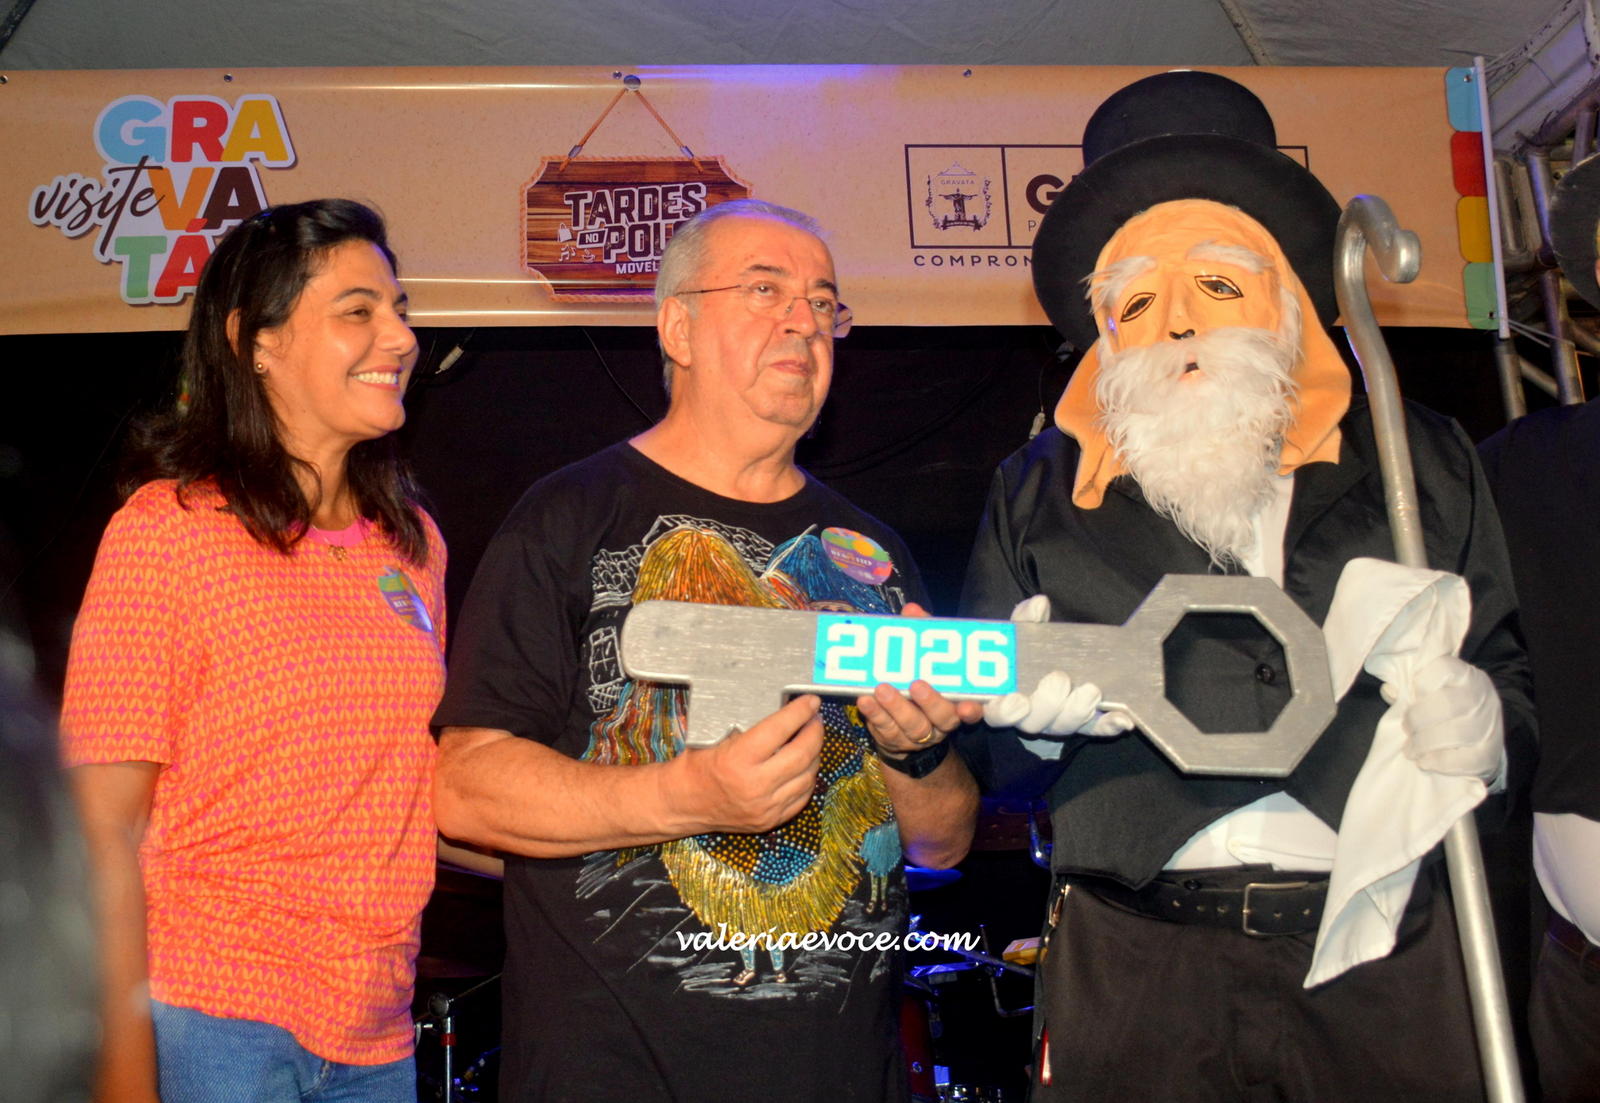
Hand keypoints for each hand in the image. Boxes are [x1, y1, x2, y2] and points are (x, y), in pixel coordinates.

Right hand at [673, 695, 824, 832]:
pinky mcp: (769, 821)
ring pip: (807, 777)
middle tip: (815, 719)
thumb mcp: (716, 738)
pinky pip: (801, 798)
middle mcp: (755, 785)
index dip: (800, 712)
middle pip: (801, 754)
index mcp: (738, 759)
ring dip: (815, 755)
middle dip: (814, 732)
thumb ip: (750, 729)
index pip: (780, 729)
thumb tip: (783, 713)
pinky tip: (805, 765)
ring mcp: (765, 807)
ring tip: (811, 740)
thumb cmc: (696, 766)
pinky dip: (807, 778)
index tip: (810, 702)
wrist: (682, 803)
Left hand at [856, 603, 984, 758]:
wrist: (897, 721)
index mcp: (956, 702)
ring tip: (882, 688)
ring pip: (913, 726)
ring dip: (897, 707)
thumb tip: (912, 610)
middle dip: (930, 702)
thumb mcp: (923, 656)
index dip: (972, 710)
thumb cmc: (917, 678)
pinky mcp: (893, 739)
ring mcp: (918, 734)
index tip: (966, 705)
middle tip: (916, 684)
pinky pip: (885, 729)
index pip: (973, 709)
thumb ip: (922, 634)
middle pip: (943, 717)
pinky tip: (865, 700)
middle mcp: (941, 722)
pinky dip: (875, 714)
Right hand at [980, 595, 1133, 737]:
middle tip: (1059, 679)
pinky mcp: (1084, 724)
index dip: (1004, 712)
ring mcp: (1056, 722)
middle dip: (1048, 703)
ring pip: (1062, 727)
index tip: (1018, 699)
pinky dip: (1109, 725)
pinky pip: (1095, 729)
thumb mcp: (1024, 633)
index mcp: (1005, 697)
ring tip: (1091, 691)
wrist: (1053, 668)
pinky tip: (1123, 720)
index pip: (995, 714)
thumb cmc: (1030, 652)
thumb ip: (1027, 619)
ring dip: (1078, 711)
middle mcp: (1029, 716)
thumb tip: (1038, 604)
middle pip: (1032, 723)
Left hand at [1385, 655, 1503, 781]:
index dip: (1421, 682)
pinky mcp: (1489, 754)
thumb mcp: (1433, 689)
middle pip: (1446, 705)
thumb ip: (1409, 686)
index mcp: (1466, 675)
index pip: (1444, 668)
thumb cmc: (1448, 708)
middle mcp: (1482, 697)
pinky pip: (1461, 760)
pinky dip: (1437, 762)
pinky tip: (1424, 761)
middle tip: (1406, 728)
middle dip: (1416, 719)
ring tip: (1410, 749)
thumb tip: (1388, 690)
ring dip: (1423, 743)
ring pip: (1454, 734)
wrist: (1483, 736)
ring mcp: (1489, 726)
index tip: (1413, 694)